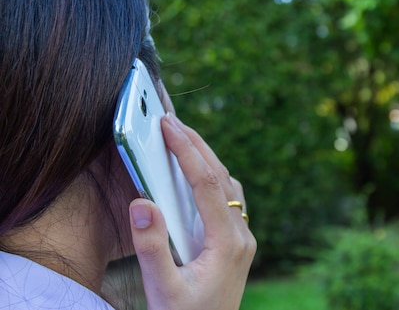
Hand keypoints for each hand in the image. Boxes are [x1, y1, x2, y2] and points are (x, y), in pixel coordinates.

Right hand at [128, 113, 255, 309]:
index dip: (186, 151)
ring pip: (228, 186)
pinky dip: (211, 178)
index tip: (167, 125)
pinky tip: (196, 176)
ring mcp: (242, 239)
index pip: (206, 184)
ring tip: (182, 138)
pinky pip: (228, 200)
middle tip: (172, 120)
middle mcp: (242, 236)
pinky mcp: (236, 243)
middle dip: (197, 145)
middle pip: (222, 178)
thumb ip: (152, 248)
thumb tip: (142, 202)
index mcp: (228, 243)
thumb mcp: (163, 290)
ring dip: (207, 159)